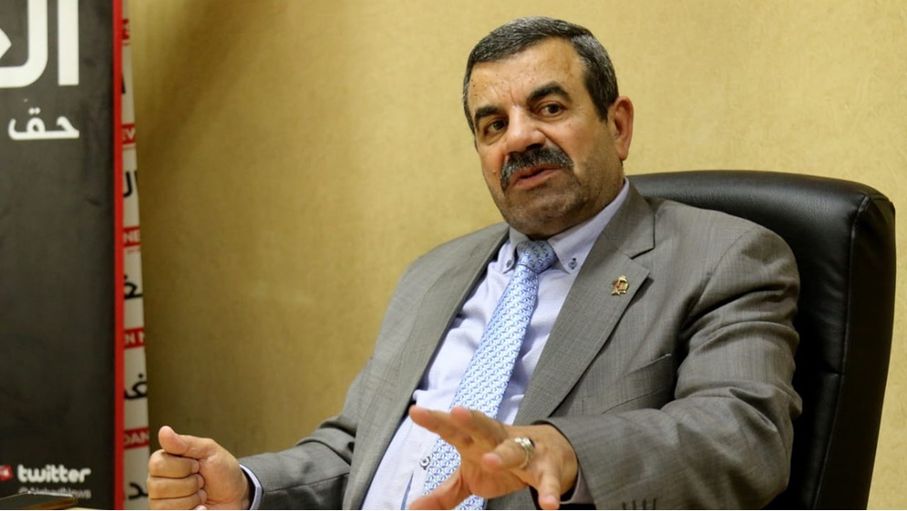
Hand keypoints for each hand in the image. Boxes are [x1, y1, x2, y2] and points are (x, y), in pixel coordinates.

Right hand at [147, 426, 249, 509]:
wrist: (236, 495)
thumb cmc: (222, 471)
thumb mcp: (209, 451)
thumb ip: (185, 443)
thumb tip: (164, 431)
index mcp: (165, 461)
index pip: (157, 464)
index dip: (183, 466)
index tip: (197, 465)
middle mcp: (158, 481)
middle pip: (159, 486)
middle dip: (189, 483)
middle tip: (201, 480)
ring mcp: (162, 501)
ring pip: (166, 504)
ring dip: (192, 498)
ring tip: (201, 492)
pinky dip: (193, 509)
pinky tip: (200, 506)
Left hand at [408, 406, 577, 509]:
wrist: (547, 449)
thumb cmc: (498, 459)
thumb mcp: (469, 477)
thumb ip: (444, 493)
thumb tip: (412, 508)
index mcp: (474, 440)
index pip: (452, 429)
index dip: (435, 421)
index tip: (416, 412)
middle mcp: (497, 439)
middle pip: (482, 426)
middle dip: (469, 420)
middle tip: (456, 413)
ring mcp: (523, 451)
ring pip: (513, 450)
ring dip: (502, 455)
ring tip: (490, 461)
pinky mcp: (545, 467)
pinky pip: (545, 478)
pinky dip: (548, 489)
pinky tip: (548, 505)